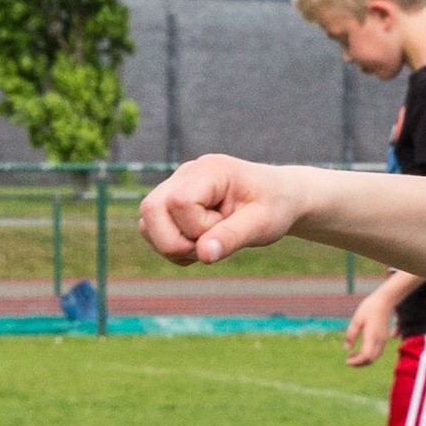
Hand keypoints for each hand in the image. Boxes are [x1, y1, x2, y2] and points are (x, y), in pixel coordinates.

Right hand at [142, 154, 304, 266]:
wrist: (279, 197)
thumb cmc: (274, 207)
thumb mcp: (262, 225)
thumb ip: (233, 237)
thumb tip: (204, 255)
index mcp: (210, 170)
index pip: (180, 202)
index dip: (198, 227)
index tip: (226, 227)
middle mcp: (186, 173)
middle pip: (150, 210)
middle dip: (175, 241)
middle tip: (210, 244)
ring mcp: (175, 186)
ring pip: (146, 223)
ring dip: (173, 246)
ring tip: (208, 243)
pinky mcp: (172, 202)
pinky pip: (152, 230)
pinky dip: (172, 247)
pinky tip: (201, 244)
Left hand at [342, 287, 399, 366]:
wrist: (385, 300)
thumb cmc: (369, 307)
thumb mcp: (356, 319)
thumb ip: (351, 334)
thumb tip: (346, 348)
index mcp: (372, 336)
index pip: (366, 356)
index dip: (356, 362)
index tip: (347, 361)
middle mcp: (379, 340)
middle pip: (371, 360)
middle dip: (359, 363)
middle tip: (348, 359)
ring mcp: (383, 340)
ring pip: (375, 357)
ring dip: (364, 360)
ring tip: (352, 354)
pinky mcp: (384, 338)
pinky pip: (377, 352)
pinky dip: (368, 356)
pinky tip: (360, 350)